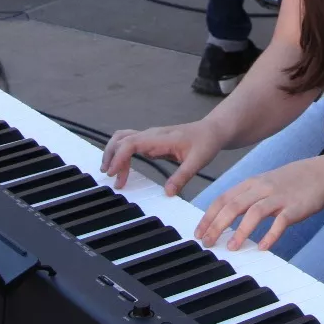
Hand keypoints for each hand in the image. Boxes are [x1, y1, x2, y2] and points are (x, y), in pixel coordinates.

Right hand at [100, 120, 224, 195]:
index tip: (113, 173)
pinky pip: (130, 144)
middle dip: (111, 157)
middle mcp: (152, 135)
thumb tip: (168, 193)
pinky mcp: (150, 141)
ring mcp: (150, 137)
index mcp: (161, 138)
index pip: (132, 143)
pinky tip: (122, 169)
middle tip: (111, 178)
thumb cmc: (205, 143)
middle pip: (122, 139)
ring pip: (123, 138)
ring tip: (112, 173)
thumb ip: (182, 177)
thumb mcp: (198, 162)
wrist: (211, 131)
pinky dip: (121, 154)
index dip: (119, 157)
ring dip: (113, 153)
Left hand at [194, 154, 323, 252]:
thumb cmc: (289, 183)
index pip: (224, 199)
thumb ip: (245, 198)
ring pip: (254, 212)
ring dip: (241, 231)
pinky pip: (281, 222)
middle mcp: (262, 188)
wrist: (321, 174)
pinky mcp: (295, 207)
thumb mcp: (264, 184)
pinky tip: (263, 247)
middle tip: (207, 243)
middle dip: (217, 225)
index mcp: (252, 183)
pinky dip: (270, 235)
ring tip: (231, 248)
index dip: (209, 216)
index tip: (199, 232)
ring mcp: (279, 197)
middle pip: (234, 206)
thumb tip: (223, 217)